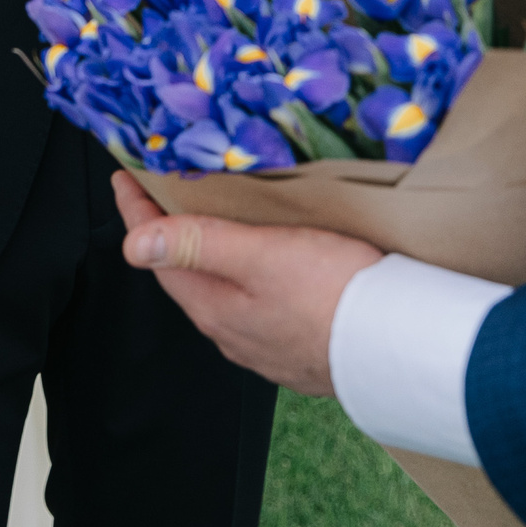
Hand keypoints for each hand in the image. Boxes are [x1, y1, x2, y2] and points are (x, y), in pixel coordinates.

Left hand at [113, 172, 382, 396]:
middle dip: (171, 234)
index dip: (137, 214)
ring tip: (213, 222)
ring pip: (224, 292)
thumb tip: (133, 245)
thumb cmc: (336, 294)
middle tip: (162, 192)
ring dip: (212, 257)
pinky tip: (267, 267)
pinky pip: (260, 307)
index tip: (123, 178)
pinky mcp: (301, 347)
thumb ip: (198, 246)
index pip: (158, 255)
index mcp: (215, 309)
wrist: (402, 348)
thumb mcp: (261, 255)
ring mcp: (267, 344)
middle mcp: (234, 333)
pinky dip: (250, 278)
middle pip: (187, 275)